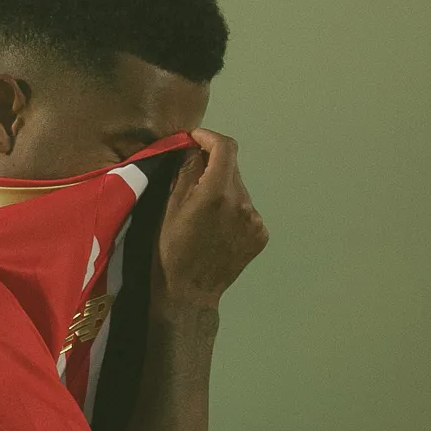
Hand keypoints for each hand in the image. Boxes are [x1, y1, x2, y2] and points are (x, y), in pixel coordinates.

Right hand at [158, 128, 267, 308]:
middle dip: (213, 166)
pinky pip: (246, 211)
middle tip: (193, 177)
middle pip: (232, 168)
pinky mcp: (261, 235)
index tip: (195, 139)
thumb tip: (195, 148)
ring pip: (239, 190)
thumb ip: (187, 171)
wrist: (189, 293)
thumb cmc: (171, 249)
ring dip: (223, 190)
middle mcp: (243, 203)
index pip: (225, 147)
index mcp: (218, 192)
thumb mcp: (169, 207)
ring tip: (204, 211)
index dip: (209, 137)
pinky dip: (233, 210)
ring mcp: (255, 221)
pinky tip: (217, 228)